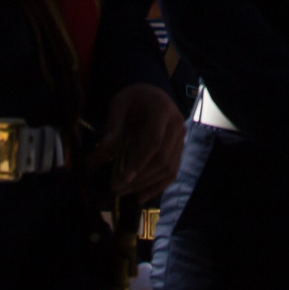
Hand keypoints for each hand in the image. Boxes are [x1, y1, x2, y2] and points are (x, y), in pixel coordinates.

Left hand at [101, 84, 185, 203]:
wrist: (151, 94)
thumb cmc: (133, 98)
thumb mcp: (119, 103)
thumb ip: (114, 124)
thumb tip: (106, 147)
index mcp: (162, 110)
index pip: (153, 142)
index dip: (139, 163)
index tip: (121, 179)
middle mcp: (177, 124)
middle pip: (162, 159)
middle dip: (140, 178)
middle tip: (118, 188)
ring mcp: (182, 137)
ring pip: (169, 168)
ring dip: (148, 185)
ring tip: (127, 193)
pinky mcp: (180, 147)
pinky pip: (173, 170)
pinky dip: (158, 185)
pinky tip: (142, 195)